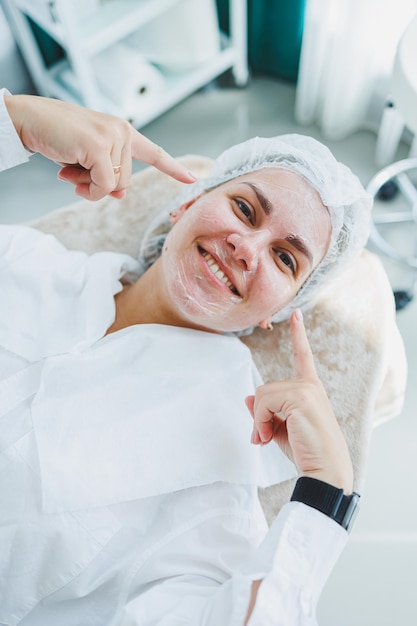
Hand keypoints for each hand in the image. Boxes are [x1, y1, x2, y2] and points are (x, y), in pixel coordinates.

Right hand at [5, 94, 195, 200]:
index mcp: (122, 131)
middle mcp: (122, 131)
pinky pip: (103, 185)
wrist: (29, 120)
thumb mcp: (87, 159)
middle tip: (74, 173)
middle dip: (98, 185)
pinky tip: (67, 175)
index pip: (153, 152)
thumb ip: (108, 174)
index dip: (172, 168)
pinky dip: (87, 189)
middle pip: (125, 182)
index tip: (192, 178)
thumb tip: (120, 194)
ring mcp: (113, 136)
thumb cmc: (58, 137)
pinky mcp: (100, 146)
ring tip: (68, 168)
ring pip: (114, 186)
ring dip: (88, 186)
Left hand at [245, 310, 352, 492]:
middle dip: (259, 416)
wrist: (324, 471)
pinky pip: (264, 403)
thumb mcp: (280, 429)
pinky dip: (260, 422)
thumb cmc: (306, 451)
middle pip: (264, 389)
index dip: (298, 334)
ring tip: (267, 439)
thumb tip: (248, 397)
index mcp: (309, 388)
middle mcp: (309, 385)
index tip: (296, 314)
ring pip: (262, 396)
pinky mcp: (301, 397)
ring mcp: (306, 389)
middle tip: (263, 438)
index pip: (302, 356)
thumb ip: (266, 411)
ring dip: (259, 421)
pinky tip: (269, 437)